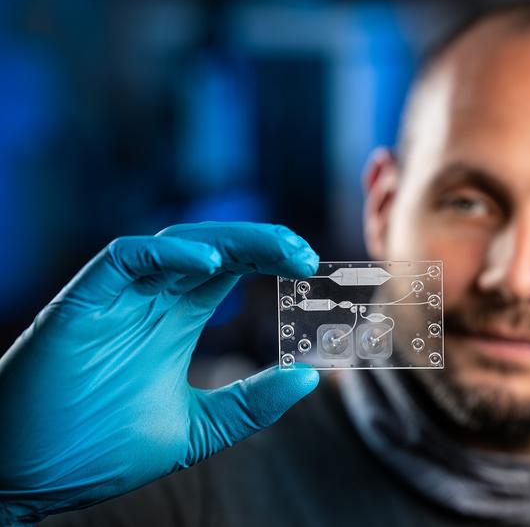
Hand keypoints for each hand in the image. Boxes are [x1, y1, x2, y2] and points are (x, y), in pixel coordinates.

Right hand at [0, 222, 319, 523]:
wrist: (27, 480)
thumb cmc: (100, 451)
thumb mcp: (197, 430)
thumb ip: (250, 404)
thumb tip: (310, 380)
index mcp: (174, 322)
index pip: (229, 270)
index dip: (269, 258)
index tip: (309, 266)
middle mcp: (148, 301)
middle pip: (212, 248)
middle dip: (261, 241)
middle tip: (305, 253)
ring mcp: (115, 299)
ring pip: (176, 242)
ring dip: (230, 239)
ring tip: (279, 250)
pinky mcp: (81, 303)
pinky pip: (125, 258)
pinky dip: (167, 252)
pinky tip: (210, 264)